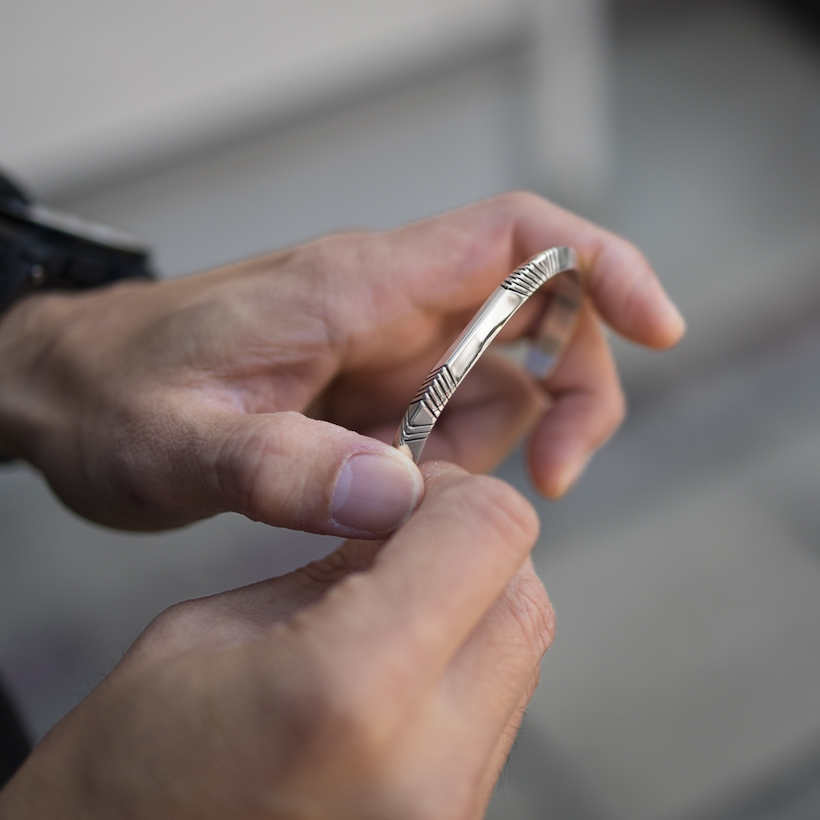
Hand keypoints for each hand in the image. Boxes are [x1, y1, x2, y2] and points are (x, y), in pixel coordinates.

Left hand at [0, 193, 683, 533]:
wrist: (65, 389)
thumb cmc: (113, 396)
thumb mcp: (178, 442)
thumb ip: (282, 470)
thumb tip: (398, 503)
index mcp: (360, 289)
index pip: (516, 239)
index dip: (603, 265)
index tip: (660, 327)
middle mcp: (387, 310)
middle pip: (537, 319)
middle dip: (571, 395)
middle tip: (546, 483)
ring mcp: (384, 353)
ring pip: (499, 384)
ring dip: (496, 452)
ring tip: (413, 501)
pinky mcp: (371, 393)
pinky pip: (450, 425)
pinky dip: (451, 471)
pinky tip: (392, 502)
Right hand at [0, 465, 551, 819]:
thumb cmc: (120, 781)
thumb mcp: (211, 631)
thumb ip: (331, 569)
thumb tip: (404, 526)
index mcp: (350, 688)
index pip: (490, 534)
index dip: (456, 492)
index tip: (409, 495)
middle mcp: (425, 766)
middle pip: (525, 599)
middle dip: (473, 547)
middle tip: (402, 540)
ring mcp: (448, 817)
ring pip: (522, 659)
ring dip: (473, 608)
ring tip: (391, 606)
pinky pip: (496, 720)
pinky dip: (463, 669)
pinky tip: (396, 669)